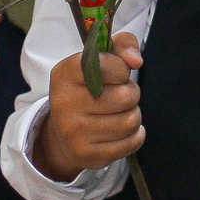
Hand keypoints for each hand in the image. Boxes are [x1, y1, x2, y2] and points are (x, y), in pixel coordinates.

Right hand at [37, 29, 144, 180]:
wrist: (64, 130)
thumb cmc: (89, 87)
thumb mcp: (102, 57)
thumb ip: (123, 44)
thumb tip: (136, 60)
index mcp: (64, 73)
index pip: (108, 65)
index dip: (121, 69)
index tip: (115, 73)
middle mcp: (63, 103)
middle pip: (127, 96)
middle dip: (130, 94)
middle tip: (117, 96)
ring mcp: (72, 132)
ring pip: (131, 121)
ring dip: (133, 115)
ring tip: (118, 113)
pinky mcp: (86, 155)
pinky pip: (132, 141)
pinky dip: (134, 135)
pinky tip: (119, 131)